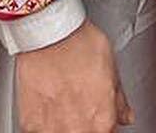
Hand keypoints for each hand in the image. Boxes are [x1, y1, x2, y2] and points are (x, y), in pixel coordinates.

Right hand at [15, 22, 132, 132]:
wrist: (49, 33)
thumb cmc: (80, 42)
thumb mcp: (111, 66)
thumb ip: (119, 100)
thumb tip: (125, 115)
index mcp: (103, 120)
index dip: (103, 126)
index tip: (98, 118)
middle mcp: (79, 130)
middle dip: (83, 125)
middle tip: (79, 107)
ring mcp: (53, 130)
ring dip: (63, 125)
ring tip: (63, 105)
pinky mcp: (31, 125)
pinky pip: (40, 132)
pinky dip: (44, 123)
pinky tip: (48, 104)